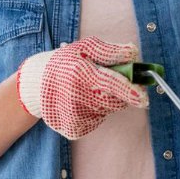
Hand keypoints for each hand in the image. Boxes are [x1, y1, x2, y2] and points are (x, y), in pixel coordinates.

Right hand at [17, 36, 147, 139]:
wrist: (36, 85)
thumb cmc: (65, 63)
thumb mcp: (85, 48)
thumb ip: (110, 51)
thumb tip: (133, 53)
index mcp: (78, 73)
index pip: (109, 84)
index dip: (129, 91)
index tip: (143, 96)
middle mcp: (74, 97)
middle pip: (113, 101)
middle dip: (120, 94)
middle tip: (109, 83)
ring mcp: (72, 116)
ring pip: (106, 112)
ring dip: (105, 102)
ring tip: (87, 90)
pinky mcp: (73, 130)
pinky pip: (96, 122)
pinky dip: (95, 112)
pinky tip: (81, 102)